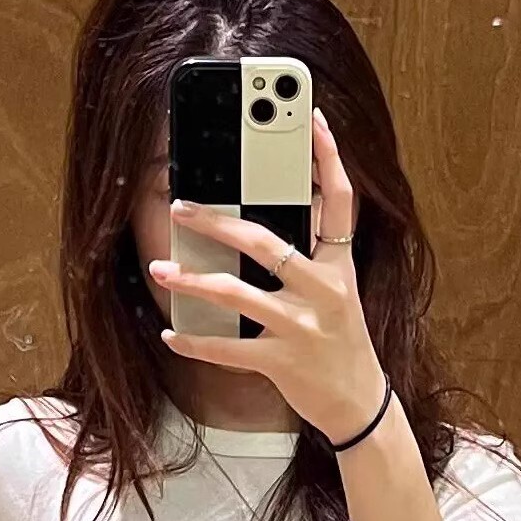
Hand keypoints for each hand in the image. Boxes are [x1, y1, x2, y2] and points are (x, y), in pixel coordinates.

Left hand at [150, 107, 388, 444]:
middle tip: (181, 207)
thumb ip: (315, 250)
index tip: (312, 118)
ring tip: (160, 269)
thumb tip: (279, 206)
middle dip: (218, 220)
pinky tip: (170, 332)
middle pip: (266, 242)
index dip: (329, 157)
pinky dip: (194, 340)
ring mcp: (302, 327)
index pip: (340, 201)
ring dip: (192, 280)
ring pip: (236, 293)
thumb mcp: (339, 289)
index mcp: (340, 265)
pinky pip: (227, 347)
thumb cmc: (340, 339)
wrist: (359, 402)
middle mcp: (324, 290)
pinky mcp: (282, 362)